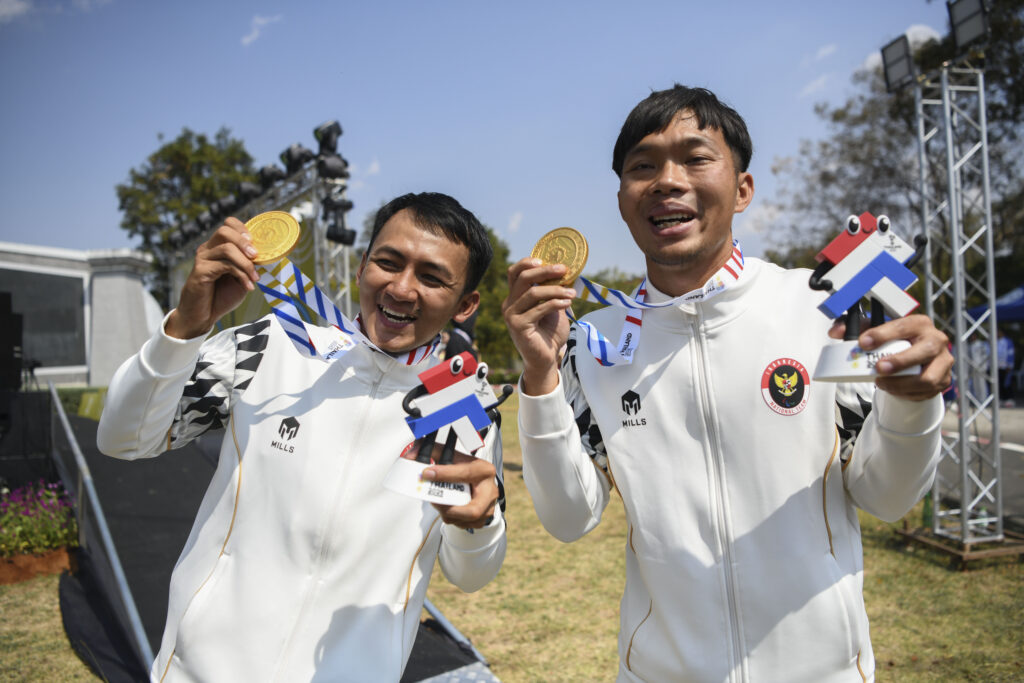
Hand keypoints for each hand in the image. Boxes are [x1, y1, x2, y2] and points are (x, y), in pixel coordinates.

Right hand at [165, 217, 259, 338]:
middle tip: (256, 256)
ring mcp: (202, 259)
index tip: (255, 245)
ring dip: (246, 263)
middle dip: (244, 242)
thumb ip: (248, 264)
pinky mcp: (200, 271)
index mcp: (216, 247)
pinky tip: (248, 287)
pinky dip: (241, 275)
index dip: (243, 229)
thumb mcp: (240, 277)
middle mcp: (207, 249)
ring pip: (227, 248)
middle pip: (225, 231)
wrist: (203, 315)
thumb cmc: (221, 295)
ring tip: (255, 277)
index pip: (228, 224)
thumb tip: (266, 255)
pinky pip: (225, 266)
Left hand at [421, 452, 498, 528]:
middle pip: (473, 509)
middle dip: (449, 508)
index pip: (466, 473)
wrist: (480, 482)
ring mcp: (488, 507)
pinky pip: (463, 524)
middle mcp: (490, 490)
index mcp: (484, 471)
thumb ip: (434, 453)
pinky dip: (451, 518)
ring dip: (446, 513)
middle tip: (433, 501)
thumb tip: (411, 455)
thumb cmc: (466, 469)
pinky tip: (446, 508)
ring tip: (437, 502)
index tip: (427, 473)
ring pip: (465, 519)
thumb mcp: (454, 457)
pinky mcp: (482, 519)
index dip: (445, 474)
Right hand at [501, 258, 575, 394]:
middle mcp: (509, 304)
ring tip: (572, 294)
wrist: (546, 359)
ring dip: (556, 290)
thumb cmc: (549, 333)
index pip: (514, 272)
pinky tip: (567, 303)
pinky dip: (555, 303)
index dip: (527, 262)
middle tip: (564, 270)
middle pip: (523, 278)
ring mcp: (511, 315)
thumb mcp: (553, 307)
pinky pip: (538, 309)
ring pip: (533, 293)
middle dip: (545, 271)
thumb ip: (553, 291)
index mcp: (515, 296)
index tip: (546, 260)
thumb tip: (566, 272)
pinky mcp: (518, 326)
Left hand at [832, 314, 952, 400]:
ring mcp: (943, 362)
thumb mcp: (876, 333)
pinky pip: (925, 392)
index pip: (903, 325)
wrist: (915, 360)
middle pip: (925, 350)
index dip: (883, 334)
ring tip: (881, 383)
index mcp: (919, 323)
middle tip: (878, 369)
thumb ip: (856, 329)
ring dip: (901, 384)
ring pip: (926, 378)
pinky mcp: (943, 380)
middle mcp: (936, 340)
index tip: (863, 343)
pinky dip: (905, 393)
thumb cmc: (895, 342)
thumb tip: (835, 332)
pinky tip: (892, 389)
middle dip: (900, 361)